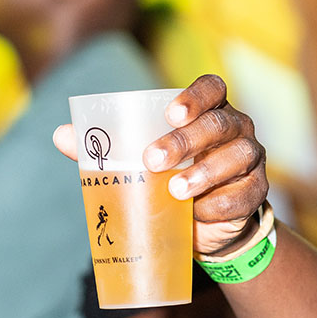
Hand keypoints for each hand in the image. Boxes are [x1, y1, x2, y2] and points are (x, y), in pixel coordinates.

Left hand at [53, 75, 266, 256]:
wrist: (204, 229)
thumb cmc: (170, 182)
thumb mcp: (141, 164)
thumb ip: (107, 148)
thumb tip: (60, 136)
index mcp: (209, 112)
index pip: (213, 88)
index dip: (195, 96)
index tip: (170, 113)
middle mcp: (236, 128)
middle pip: (219, 124)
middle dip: (186, 141)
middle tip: (152, 160)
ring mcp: (250, 159)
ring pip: (237, 156)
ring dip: (205, 173)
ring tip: (175, 190)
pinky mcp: (256, 192)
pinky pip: (243, 195)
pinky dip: (219, 205)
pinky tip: (198, 213)